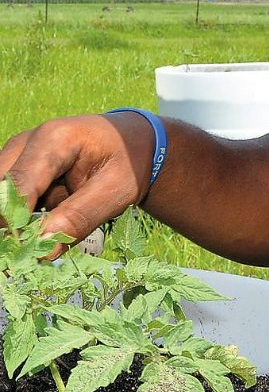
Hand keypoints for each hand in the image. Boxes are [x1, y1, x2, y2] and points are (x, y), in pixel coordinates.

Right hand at [0, 113, 154, 247]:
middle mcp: (26, 142)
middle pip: (2, 193)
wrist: (132, 143)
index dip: (16, 223)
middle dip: (15, 224)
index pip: (18, 186)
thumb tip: (43, 249)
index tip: (27, 252)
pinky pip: (9, 200)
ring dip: (22, 221)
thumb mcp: (117, 190)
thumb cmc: (128, 161)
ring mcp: (17, 155)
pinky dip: (25, 218)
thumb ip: (80, 217)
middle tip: (38, 250)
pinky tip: (52, 221)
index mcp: (54, 139)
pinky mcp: (16, 169)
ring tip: (60, 226)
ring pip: (3, 199)